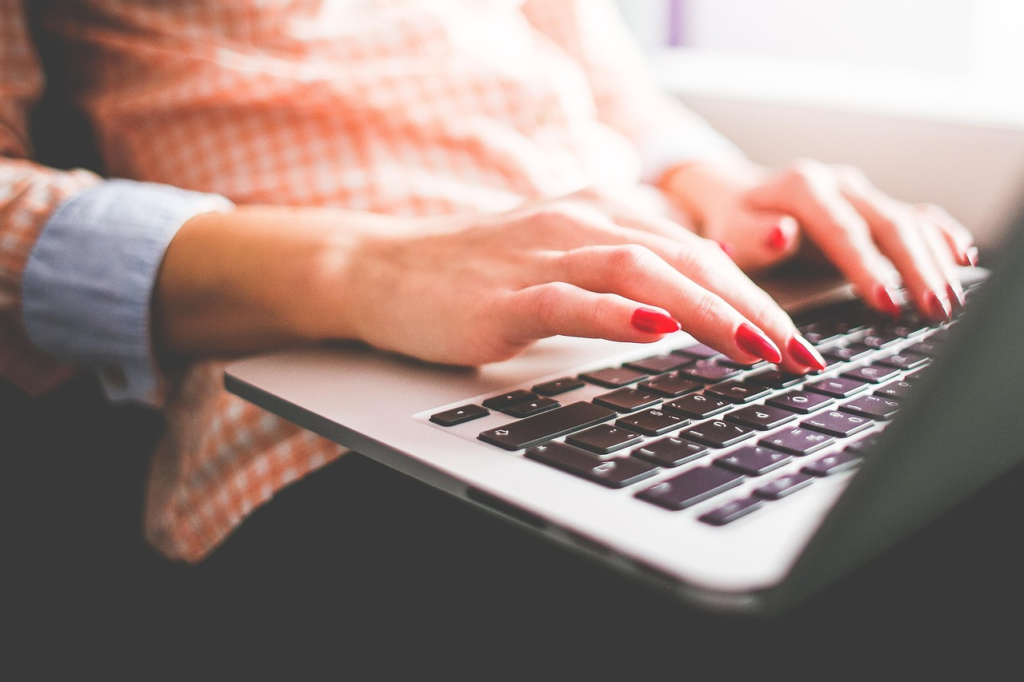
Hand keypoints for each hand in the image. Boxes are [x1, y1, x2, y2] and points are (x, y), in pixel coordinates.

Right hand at [315, 195, 826, 372]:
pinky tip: (653, 328)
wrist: (387, 269)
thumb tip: (693, 312)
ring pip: (640, 271)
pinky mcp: (505, 295)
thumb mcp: (567, 264)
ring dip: (704, 310)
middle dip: (752, 307)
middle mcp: (582, 222)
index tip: (798, 340)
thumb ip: (627, 276)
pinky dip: (615, 313)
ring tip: (752, 347)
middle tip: (798, 354)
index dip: (757, 294)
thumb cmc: (482, 275)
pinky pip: (569, 300)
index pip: (699, 251)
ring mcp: (542, 256)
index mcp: (604, 213)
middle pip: (686, 257)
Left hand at [661, 159, 976, 320]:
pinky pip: (916, 216)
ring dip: (934, 261)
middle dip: (914, 269)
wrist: (735, 194)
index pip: (842, 230)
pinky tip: (962, 258)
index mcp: (802, 188)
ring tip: (948, 301)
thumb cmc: (731, 221)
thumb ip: (752, 237)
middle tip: (933, 309)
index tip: (885, 302)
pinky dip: (941, 236)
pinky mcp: (873, 206)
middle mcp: (838, 184)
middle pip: (888, 224)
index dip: (866, 267)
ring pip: (909, 222)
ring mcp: (860, 193)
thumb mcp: (728, 232)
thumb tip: (782, 234)